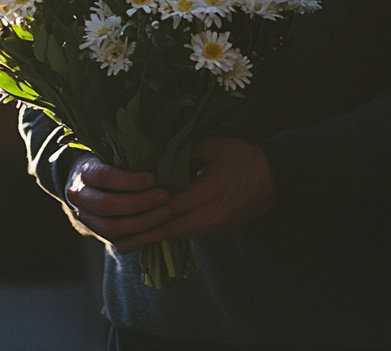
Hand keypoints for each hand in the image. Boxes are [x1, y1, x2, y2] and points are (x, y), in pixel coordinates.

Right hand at [64, 153, 170, 243]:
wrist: (85, 185)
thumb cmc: (107, 162)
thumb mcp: (110, 152)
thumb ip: (126, 155)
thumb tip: (156, 154)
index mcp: (83, 173)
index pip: (103, 178)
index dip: (129, 180)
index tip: (153, 178)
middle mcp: (80, 198)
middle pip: (107, 206)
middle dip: (139, 203)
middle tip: (164, 196)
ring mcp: (87, 220)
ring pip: (112, 228)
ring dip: (142, 223)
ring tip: (165, 212)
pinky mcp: (99, 236)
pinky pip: (119, 243)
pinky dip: (142, 238)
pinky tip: (160, 229)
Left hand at [110, 137, 274, 253]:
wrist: (275, 176)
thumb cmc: (242, 157)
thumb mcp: (212, 147)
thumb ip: (183, 154)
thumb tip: (156, 160)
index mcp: (208, 191)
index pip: (169, 208)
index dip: (145, 213)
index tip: (122, 217)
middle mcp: (211, 215)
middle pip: (170, 230)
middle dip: (143, 236)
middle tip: (116, 242)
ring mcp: (216, 227)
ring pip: (179, 236)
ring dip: (155, 238)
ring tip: (128, 242)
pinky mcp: (220, 232)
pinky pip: (190, 234)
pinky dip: (171, 234)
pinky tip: (154, 234)